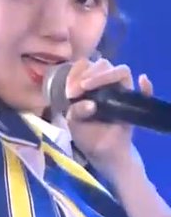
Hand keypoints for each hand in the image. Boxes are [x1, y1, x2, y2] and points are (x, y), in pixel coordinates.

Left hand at [63, 58, 152, 178]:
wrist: (103, 152)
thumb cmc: (86, 135)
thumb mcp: (73, 123)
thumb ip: (75, 111)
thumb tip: (91, 104)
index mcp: (88, 85)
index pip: (85, 66)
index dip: (76, 72)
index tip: (71, 91)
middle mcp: (105, 85)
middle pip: (103, 64)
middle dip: (89, 73)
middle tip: (79, 89)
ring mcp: (121, 92)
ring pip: (121, 71)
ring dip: (106, 75)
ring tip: (90, 87)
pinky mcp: (134, 104)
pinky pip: (145, 93)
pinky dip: (146, 87)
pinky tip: (142, 81)